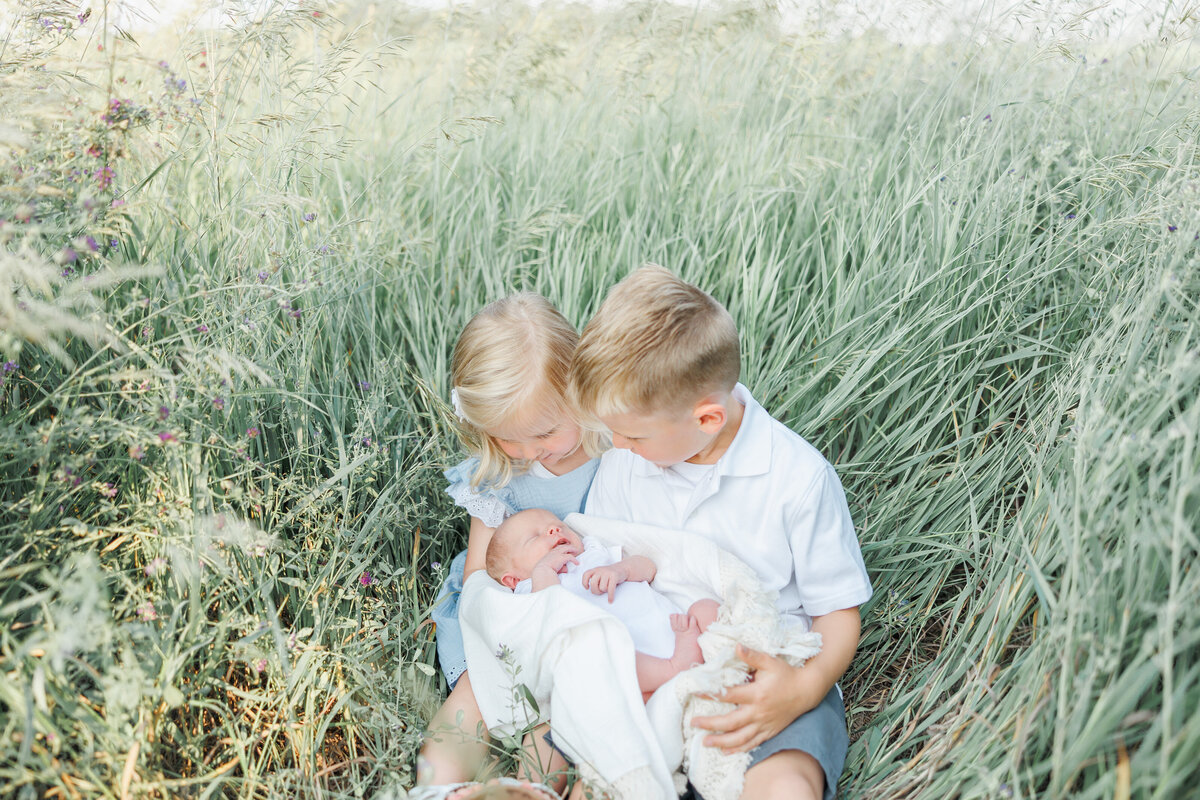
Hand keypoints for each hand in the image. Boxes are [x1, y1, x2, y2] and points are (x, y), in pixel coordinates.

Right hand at [530, 547, 578, 589]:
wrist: (542, 572)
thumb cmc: (543, 572)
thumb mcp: (549, 567)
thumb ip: (557, 567)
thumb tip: (566, 570)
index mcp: (549, 554)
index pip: (557, 548)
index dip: (562, 549)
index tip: (566, 551)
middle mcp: (554, 552)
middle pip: (563, 546)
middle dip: (568, 547)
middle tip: (573, 549)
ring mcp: (557, 554)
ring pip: (567, 548)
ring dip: (572, 549)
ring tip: (576, 551)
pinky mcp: (561, 558)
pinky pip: (570, 557)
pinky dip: (574, 560)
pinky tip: (577, 563)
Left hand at [581, 564, 628, 602]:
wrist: (623, 568)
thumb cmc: (610, 574)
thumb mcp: (601, 574)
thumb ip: (595, 579)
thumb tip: (591, 590)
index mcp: (596, 570)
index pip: (586, 575)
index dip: (584, 582)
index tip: (587, 588)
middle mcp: (600, 570)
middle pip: (593, 583)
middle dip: (596, 590)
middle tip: (600, 591)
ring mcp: (608, 572)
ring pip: (602, 587)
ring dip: (605, 591)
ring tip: (608, 588)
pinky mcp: (615, 576)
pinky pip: (610, 589)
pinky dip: (610, 596)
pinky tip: (610, 600)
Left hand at [689, 645, 822, 753]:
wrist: (806, 691)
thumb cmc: (786, 674)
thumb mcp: (770, 661)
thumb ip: (752, 656)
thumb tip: (736, 646)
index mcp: (757, 694)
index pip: (729, 695)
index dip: (711, 694)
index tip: (696, 693)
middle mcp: (759, 712)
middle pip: (731, 722)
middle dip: (711, 724)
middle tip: (694, 724)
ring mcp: (764, 724)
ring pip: (741, 738)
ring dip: (722, 742)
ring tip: (705, 742)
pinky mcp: (769, 732)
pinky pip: (752, 743)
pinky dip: (739, 749)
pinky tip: (726, 751)